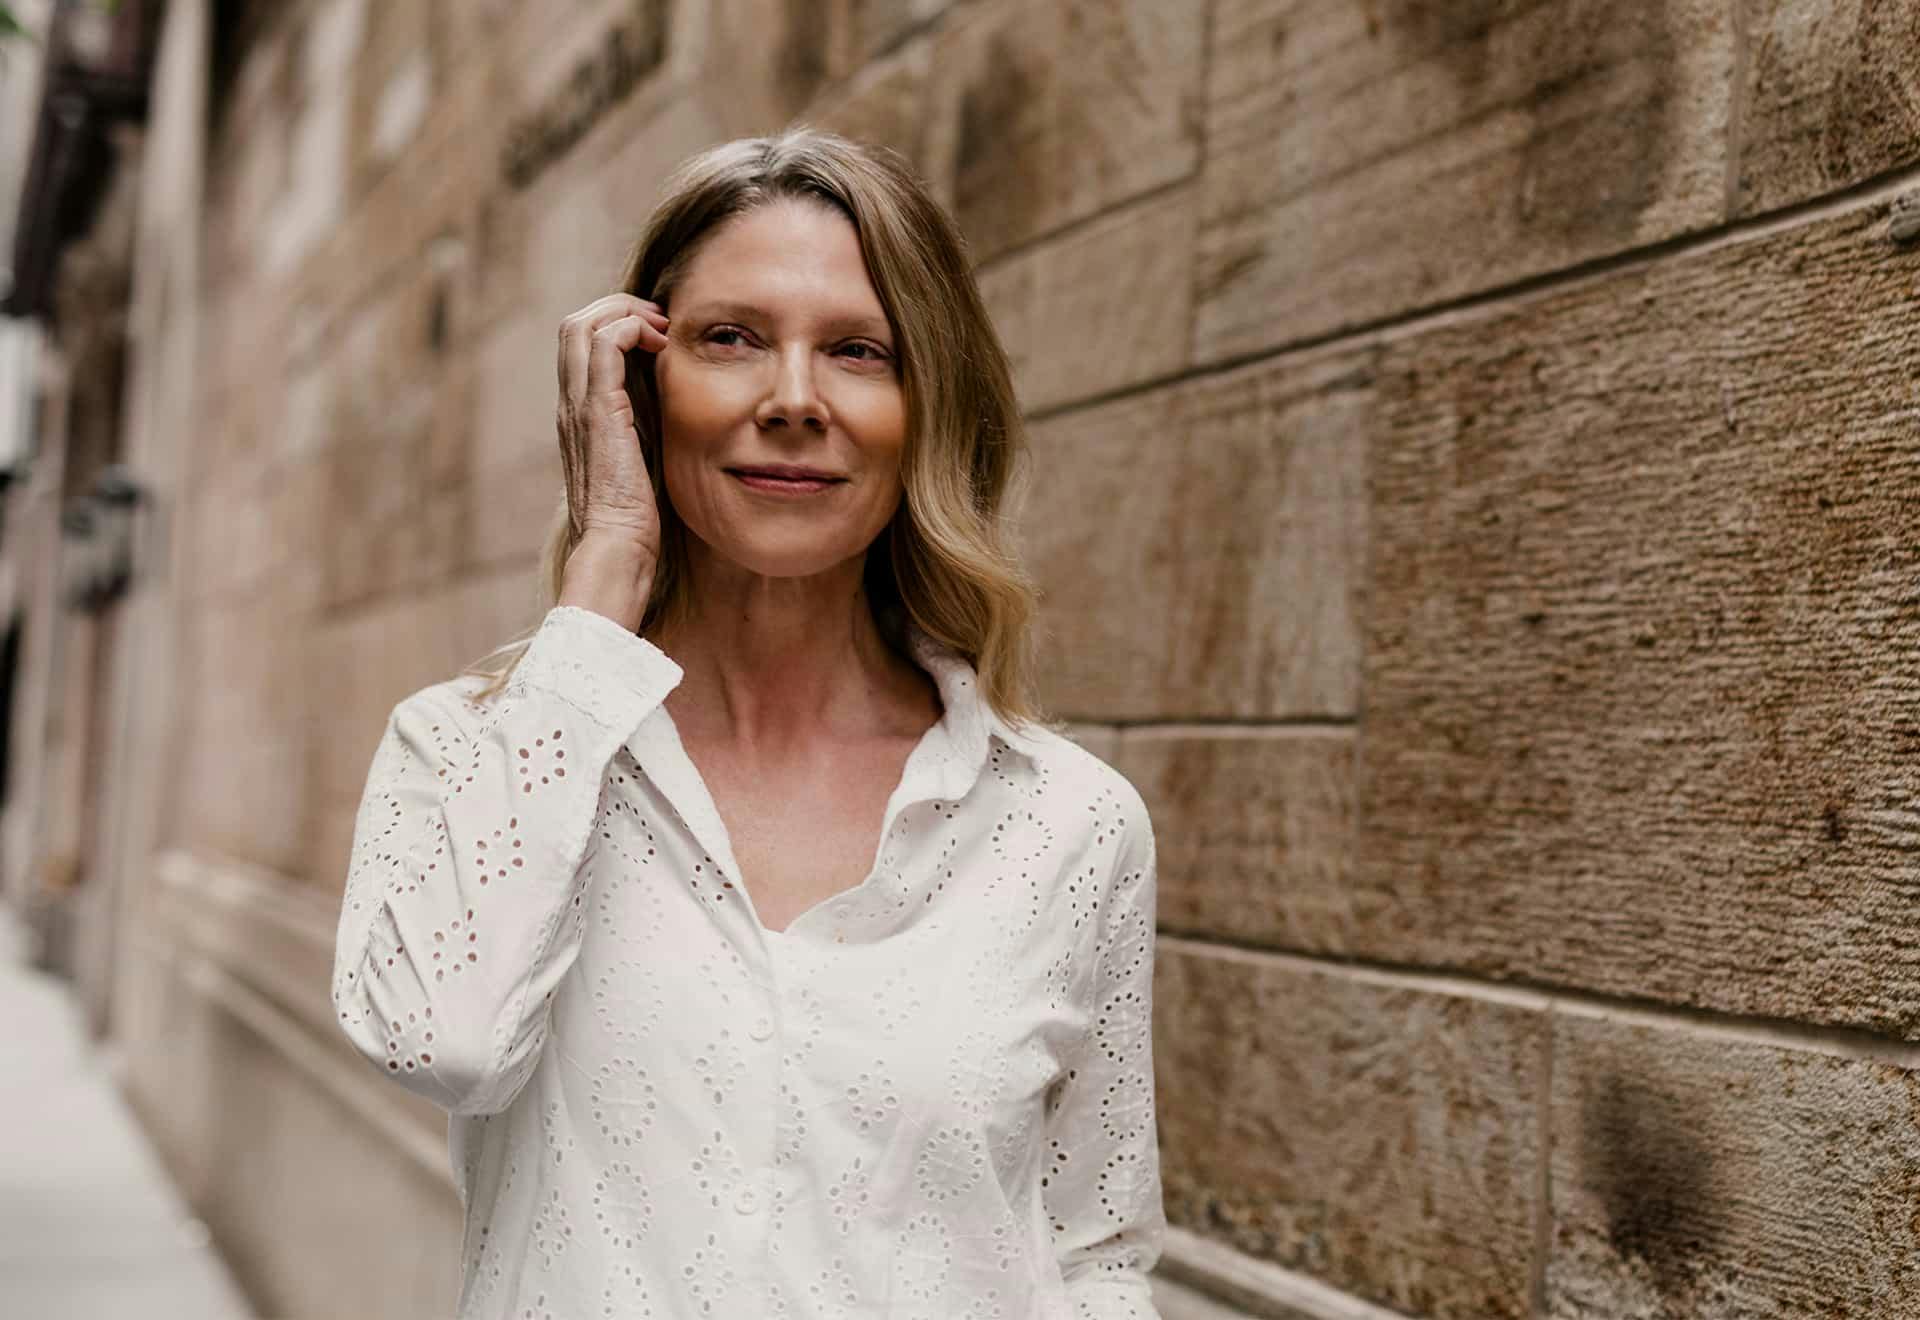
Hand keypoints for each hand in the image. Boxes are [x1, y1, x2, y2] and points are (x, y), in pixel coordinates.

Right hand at [555, 293, 669, 564]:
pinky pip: (604, 344)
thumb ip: (644, 429)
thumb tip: (670, 406)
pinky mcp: (598, 411)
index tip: (659, 334)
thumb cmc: (635, 516)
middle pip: (574, 324)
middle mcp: (571, 404)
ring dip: (625, 312)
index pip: (580, 345)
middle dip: (619, 308)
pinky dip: (631, 328)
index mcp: (579, 414)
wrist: (619, 546)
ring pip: (582, 325)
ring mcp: (579, 405)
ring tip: (662, 328)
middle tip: (662, 322)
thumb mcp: (642, 458)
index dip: (616, 323)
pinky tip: (661, 344)